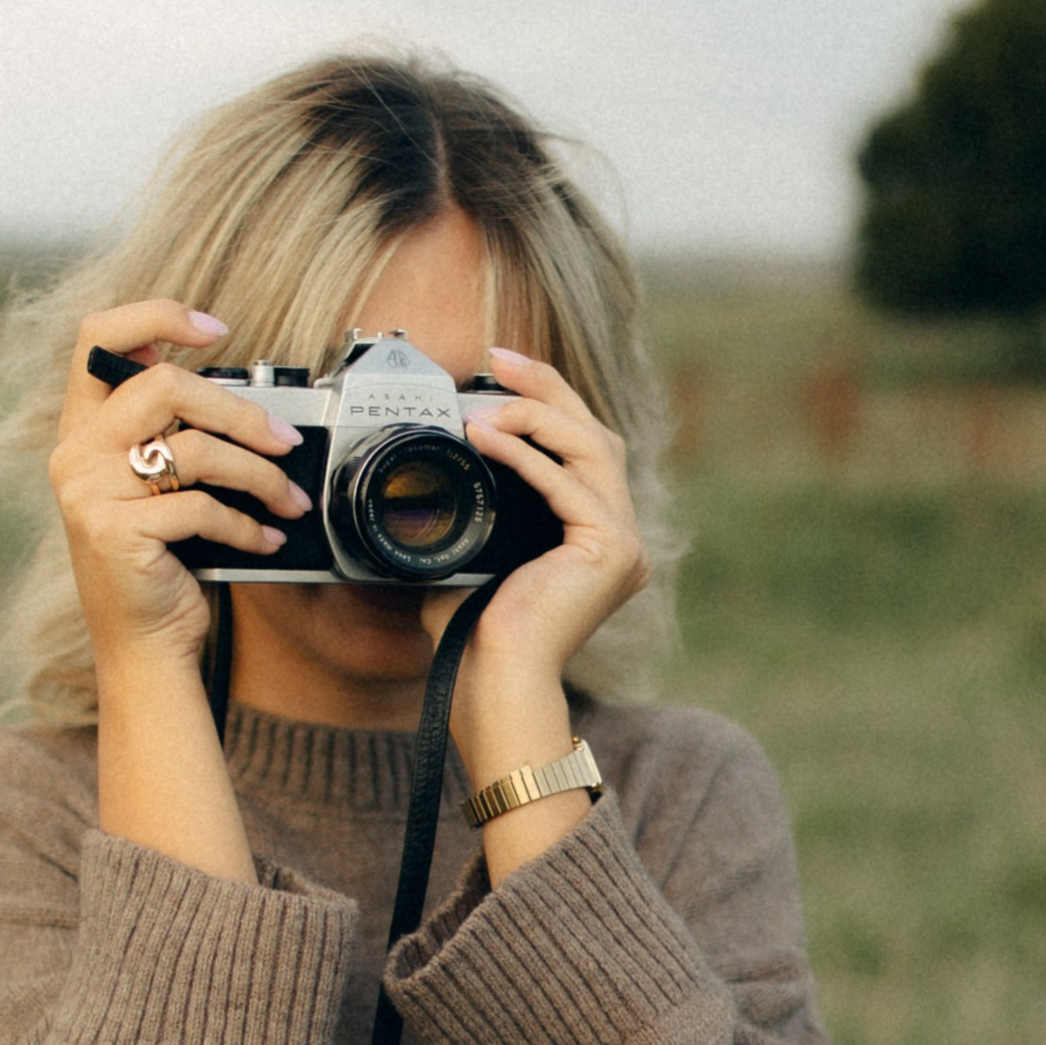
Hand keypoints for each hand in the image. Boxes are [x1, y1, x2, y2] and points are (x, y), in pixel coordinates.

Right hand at [49, 302, 313, 682]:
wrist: (142, 645)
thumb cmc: (160, 562)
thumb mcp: (158, 487)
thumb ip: (172, 434)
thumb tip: (243, 398)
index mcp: (82, 429)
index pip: (98, 337)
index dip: (157, 316)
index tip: (216, 328)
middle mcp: (74, 453)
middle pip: (165, 386)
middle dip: (241, 412)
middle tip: (285, 440)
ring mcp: (88, 492)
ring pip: (194, 449)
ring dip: (258, 474)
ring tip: (288, 499)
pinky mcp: (114, 532)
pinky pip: (200, 507)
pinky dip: (246, 524)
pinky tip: (265, 538)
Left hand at [434, 347, 648, 771]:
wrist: (490, 686)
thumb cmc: (474, 639)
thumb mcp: (464, 554)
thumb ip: (461, 512)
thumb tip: (420, 473)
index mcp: (595, 538)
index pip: (579, 449)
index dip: (544, 403)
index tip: (497, 374)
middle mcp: (621, 538)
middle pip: (595, 434)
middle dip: (547, 389)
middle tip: (498, 358)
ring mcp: (625, 544)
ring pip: (592, 446)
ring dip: (536, 414)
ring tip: (485, 402)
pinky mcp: (614, 550)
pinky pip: (569, 483)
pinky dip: (527, 455)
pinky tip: (485, 437)